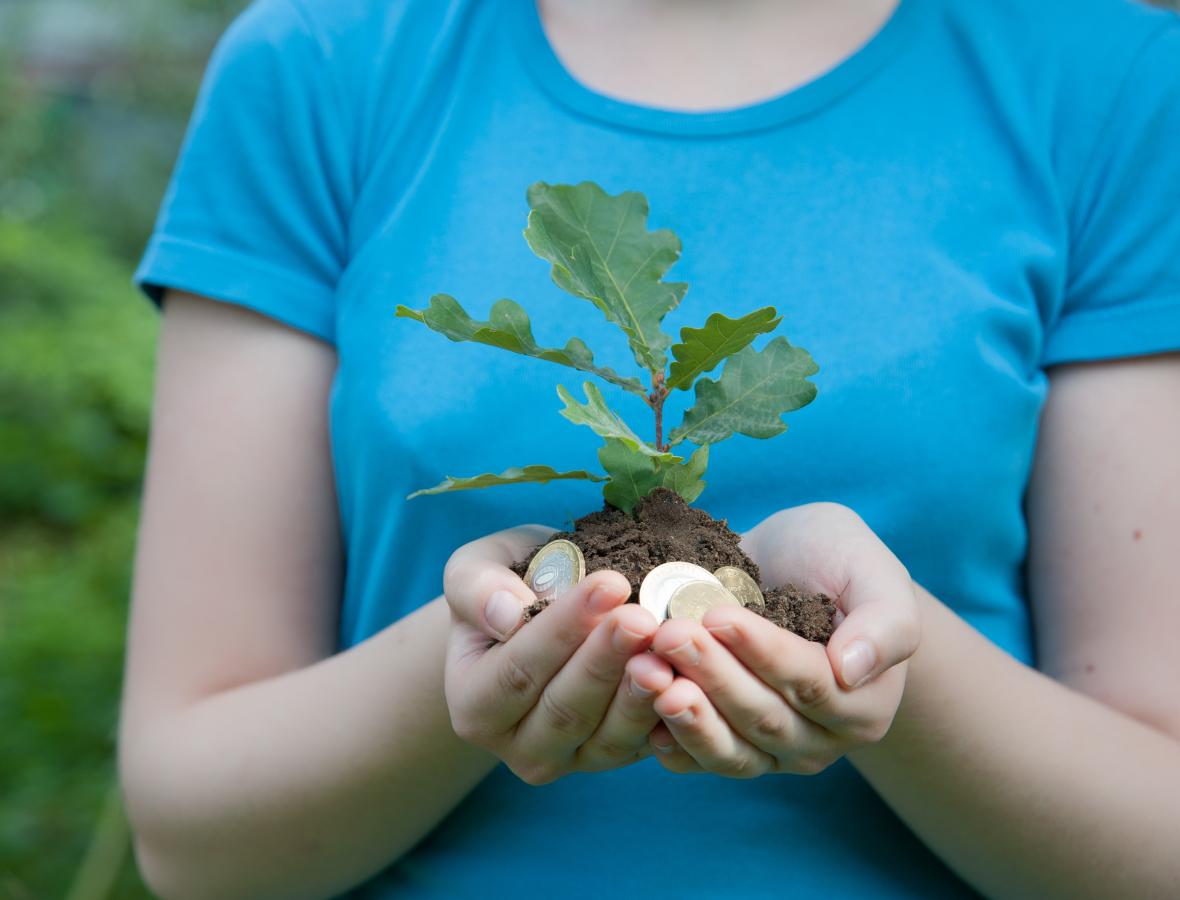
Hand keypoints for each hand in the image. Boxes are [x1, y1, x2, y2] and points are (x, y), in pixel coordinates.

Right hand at [443, 525, 673, 784]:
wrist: (536, 616)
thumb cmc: (506, 587)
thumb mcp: (475, 571)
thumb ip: (478, 588)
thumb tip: (508, 614)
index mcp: (473, 704)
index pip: (518, 670)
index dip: (564, 629)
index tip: (609, 583)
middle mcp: (518, 746)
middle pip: (565, 708)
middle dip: (607, 660)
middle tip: (644, 616)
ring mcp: (570, 760)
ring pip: (609, 735)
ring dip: (642, 691)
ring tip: (669, 646)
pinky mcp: (615, 758)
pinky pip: (645, 745)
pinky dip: (669, 713)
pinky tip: (691, 675)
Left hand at [646, 503, 919, 776]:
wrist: (790, 570)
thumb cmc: (835, 561)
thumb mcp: (871, 569)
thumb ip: (886, 621)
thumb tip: (853, 670)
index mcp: (864, 701)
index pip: (809, 681)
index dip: (762, 652)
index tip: (717, 616)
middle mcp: (821, 738)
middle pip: (763, 715)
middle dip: (712, 675)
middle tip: (667, 634)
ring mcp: (773, 753)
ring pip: (730, 747)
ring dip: (685, 715)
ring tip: (646, 673)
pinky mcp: (731, 751)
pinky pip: (700, 761)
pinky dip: (670, 742)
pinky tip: (639, 714)